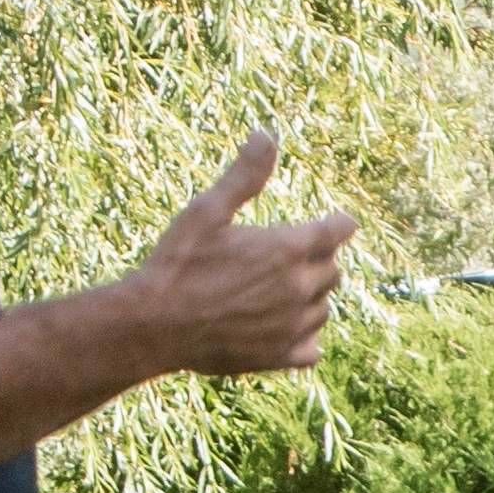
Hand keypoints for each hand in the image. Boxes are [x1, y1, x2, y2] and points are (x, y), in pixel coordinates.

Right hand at [124, 131, 353, 377]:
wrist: (154, 325)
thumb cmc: (177, 264)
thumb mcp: (206, 212)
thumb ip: (244, 176)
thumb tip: (265, 134)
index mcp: (289, 248)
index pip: (339, 230)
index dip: (335, 224)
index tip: (331, 224)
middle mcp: (300, 288)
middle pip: (333, 269)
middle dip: (316, 261)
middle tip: (282, 259)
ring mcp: (295, 326)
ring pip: (323, 308)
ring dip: (308, 299)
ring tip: (272, 293)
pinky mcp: (283, 357)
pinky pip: (313, 347)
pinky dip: (303, 338)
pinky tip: (279, 328)